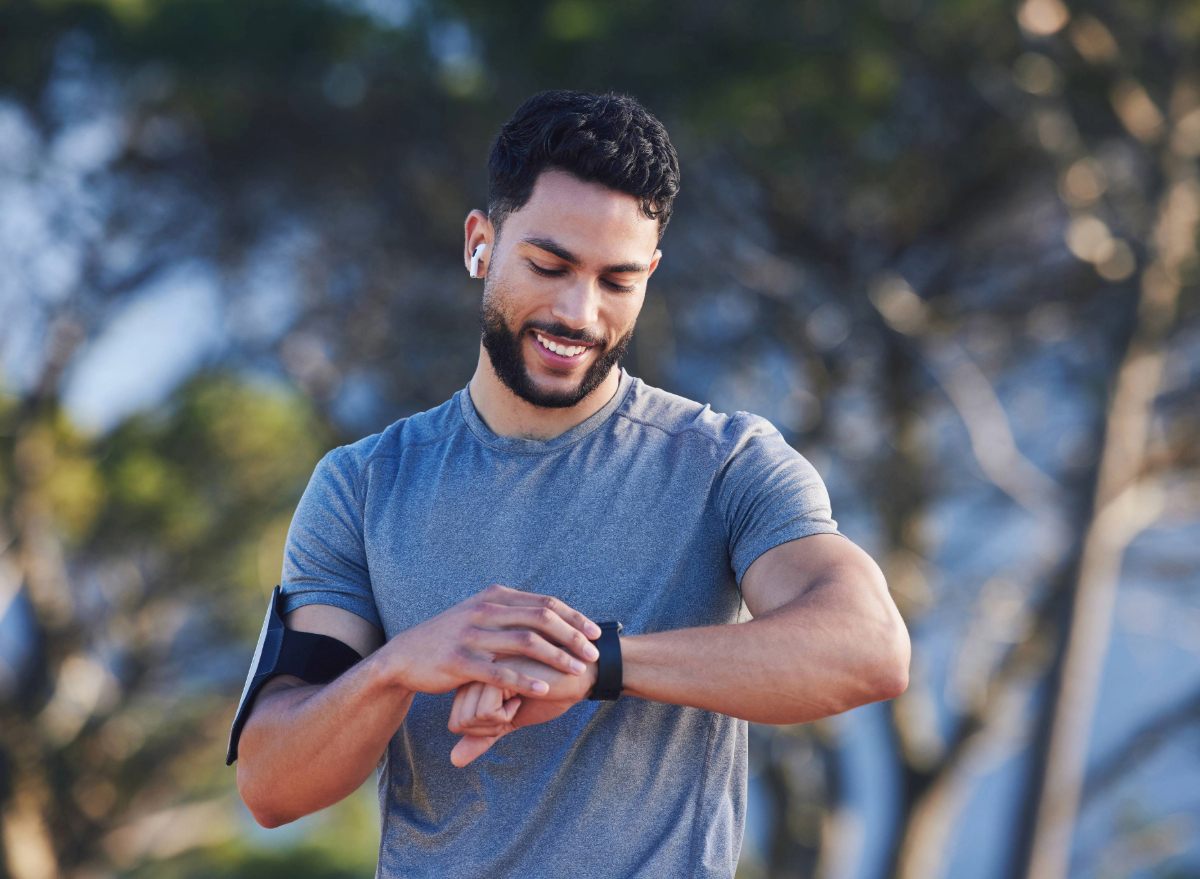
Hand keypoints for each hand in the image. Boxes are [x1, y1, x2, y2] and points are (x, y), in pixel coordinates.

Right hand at [378, 584, 599, 697]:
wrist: (406, 656)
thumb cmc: (452, 637)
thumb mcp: (481, 613)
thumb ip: (512, 610)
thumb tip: (551, 612)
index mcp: (495, 596)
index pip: (545, 603)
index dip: (574, 617)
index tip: (597, 633)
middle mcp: (485, 609)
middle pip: (541, 618)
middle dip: (572, 636)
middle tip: (593, 654)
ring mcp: (472, 634)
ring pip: (525, 643)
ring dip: (557, 657)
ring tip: (577, 671)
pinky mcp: (460, 661)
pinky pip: (500, 672)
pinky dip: (526, 681)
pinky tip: (545, 691)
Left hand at [447, 655, 596, 765]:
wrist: (579, 676)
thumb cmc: (547, 693)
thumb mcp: (509, 720)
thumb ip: (481, 737)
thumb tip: (454, 761)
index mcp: (472, 677)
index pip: (455, 722)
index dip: (484, 730)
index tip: (508, 711)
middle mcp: (472, 669)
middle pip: (458, 722)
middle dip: (490, 728)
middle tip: (514, 708)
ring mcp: (482, 669)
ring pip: (469, 718)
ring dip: (500, 721)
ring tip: (520, 699)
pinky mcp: (496, 671)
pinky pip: (485, 712)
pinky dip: (508, 714)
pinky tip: (524, 696)